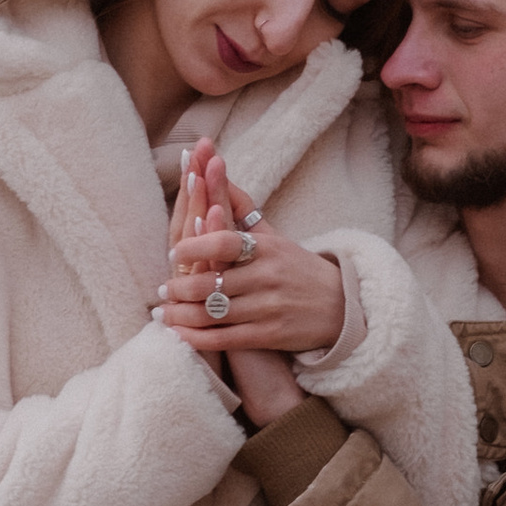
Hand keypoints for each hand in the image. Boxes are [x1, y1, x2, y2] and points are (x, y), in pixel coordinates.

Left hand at [153, 142, 344, 364]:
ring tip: (164, 313)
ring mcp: (269, 307)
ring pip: (212, 314)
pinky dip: (197, 339)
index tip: (174, 252)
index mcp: (266, 248)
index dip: (194, 247)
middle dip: (179, 288)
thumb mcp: (275, 236)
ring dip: (181, 315)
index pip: (223, 243)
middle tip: (163, 290)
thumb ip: (241, 206)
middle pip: (211, 283)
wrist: (342, 307)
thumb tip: (214, 167)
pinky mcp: (270, 335)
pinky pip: (224, 339)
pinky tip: (180, 334)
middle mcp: (267, 276)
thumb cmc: (299, 268)